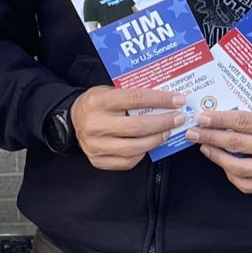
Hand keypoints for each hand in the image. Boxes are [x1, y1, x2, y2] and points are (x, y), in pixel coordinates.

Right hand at [71, 86, 186, 171]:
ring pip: (134, 147)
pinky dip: (143, 153)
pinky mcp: (98, 160)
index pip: (136, 99)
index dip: (160, 100)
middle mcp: (95, 124)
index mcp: (99, 102)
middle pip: (137, 127)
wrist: (72, 120)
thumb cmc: (97, 103)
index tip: (178, 100)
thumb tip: (166, 98)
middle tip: (179, 118)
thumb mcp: (109, 91)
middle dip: (163, 122)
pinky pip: (127, 161)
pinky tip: (150, 144)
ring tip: (167, 132)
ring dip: (156, 139)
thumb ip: (132, 95)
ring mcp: (95, 145)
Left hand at [189, 109, 251, 192]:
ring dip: (216, 157)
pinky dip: (231, 175)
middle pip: (235, 144)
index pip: (243, 121)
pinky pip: (246, 184)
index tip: (203, 117)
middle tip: (194, 132)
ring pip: (237, 167)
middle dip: (210, 137)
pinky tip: (224, 165)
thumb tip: (227, 113)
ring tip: (205, 148)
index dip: (219, 120)